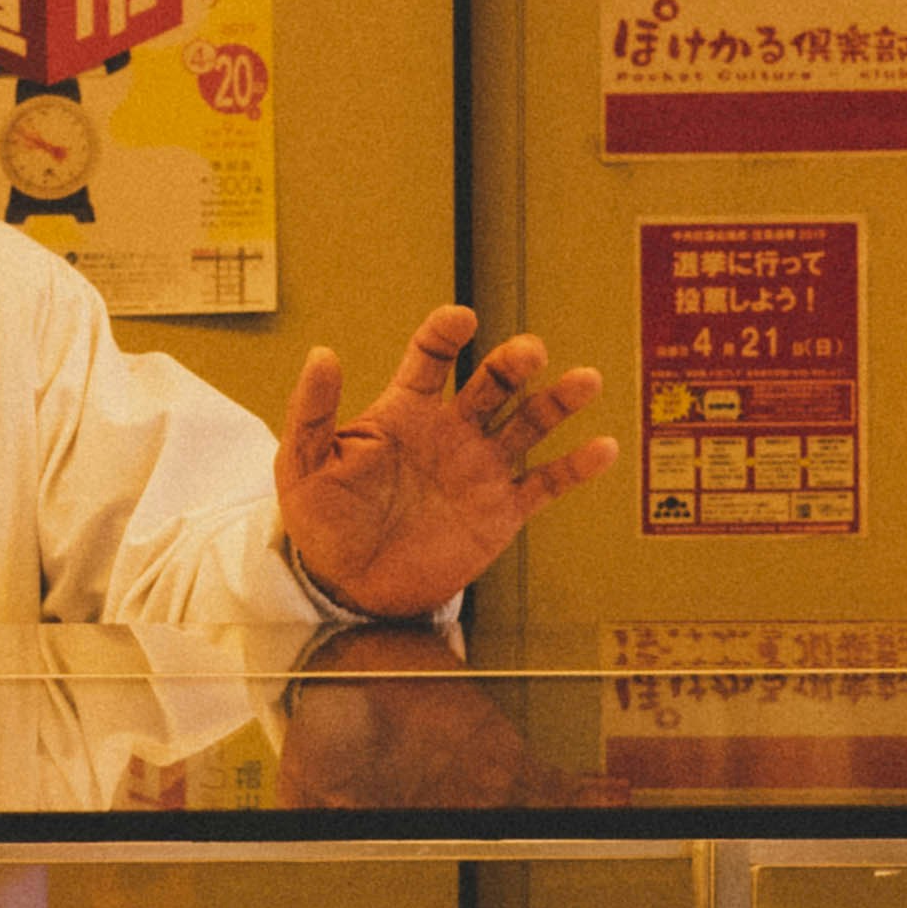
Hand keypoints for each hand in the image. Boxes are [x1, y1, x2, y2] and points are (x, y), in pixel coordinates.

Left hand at [276, 305, 610, 620]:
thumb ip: (313, 410)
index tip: (460, 319)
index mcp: (404, 411)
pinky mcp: (501, 512)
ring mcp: (480, 469)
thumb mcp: (302, 463)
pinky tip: (604, 447)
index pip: (431, 357)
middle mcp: (451, 431)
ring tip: (586, 381)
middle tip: (531, 352)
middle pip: (492, 383)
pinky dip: (576, 466)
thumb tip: (322, 353)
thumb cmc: (322, 521)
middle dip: (513, 364)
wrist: (348, 588)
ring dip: (558, 401)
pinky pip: (546, 483)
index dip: (445, 333)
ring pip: (529, 423)